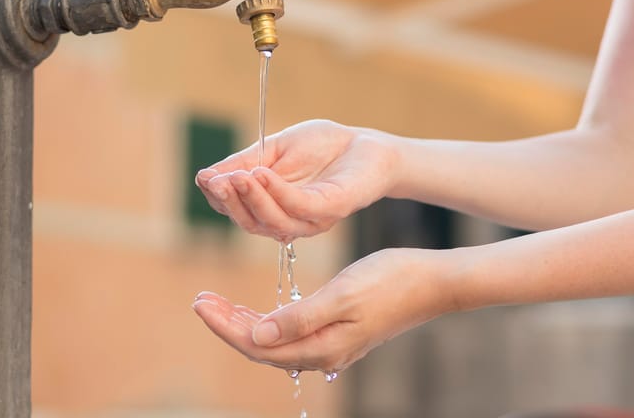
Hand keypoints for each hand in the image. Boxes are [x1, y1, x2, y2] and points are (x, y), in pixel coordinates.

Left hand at [191, 248, 456, 372]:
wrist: (433, 281)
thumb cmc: (391, 281)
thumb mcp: (342, 294)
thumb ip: (299, 317)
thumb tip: (257, 334)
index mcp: (321, 346)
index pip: (257, 344)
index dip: (225, 325)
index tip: (200, 302)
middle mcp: (323, 352)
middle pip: (261, 346)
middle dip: (227, 324)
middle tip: (200, 299)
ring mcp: (330, 344)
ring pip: (274, 341)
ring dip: (244, 322)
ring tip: (217, 303)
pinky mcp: (337, 332)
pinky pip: (290, 334)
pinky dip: (267, 321)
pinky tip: (256, 310)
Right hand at [195, 119, 396, 240]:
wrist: (366, 142)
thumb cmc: (322, 146)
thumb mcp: (274, 149)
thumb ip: (244, 163)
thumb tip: (205, 176)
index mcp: (272, 208)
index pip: (237, 210)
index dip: (218, 197)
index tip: (204, 177)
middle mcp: (289, 221)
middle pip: (251, 223)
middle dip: (230, 202)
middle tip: (215, 181)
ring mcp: (311, 219)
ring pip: (273, 221)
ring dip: (251, 199)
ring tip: (236, 176)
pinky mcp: (331, 209)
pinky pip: (299, 207)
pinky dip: (277, 192)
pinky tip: (262, 174)